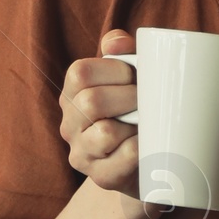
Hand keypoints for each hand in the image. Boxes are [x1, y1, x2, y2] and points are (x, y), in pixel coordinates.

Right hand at [58, 28, 138, 192]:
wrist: (147, 163)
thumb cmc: (134, 111)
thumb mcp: (126, 78)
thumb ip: (121, 52)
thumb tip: (119, 41)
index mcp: (72, 94)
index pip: (80, 73)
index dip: (114, 70)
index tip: (135, 75)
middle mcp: (69, 124)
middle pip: (90, 102)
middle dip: (129, 96)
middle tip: (148, 99)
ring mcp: (82, 154)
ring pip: (105, 133)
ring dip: (135, 124)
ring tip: (148, 122)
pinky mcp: (101, 177)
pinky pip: (124, 159)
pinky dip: (142, 148)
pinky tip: (149, 143)